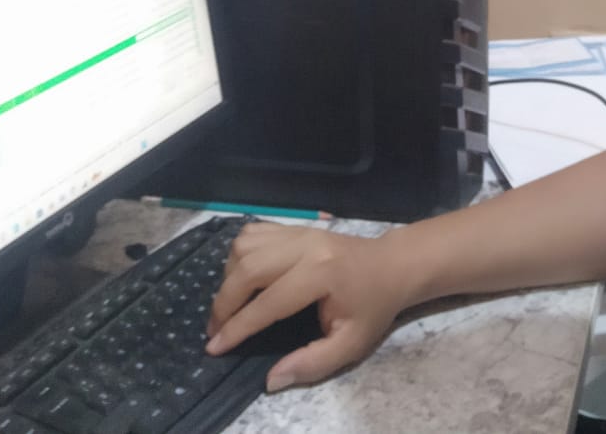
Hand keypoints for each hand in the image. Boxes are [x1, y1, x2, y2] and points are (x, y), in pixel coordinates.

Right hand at [205, 222, 414, 391]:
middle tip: (214, 331)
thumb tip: (271, 379)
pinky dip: (238, 255)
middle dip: (224, 303)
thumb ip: (312, 363)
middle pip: (249, 268)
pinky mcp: (293, 226)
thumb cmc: (372, 306)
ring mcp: (298, 231)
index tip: (214, 347)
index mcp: (321, 274)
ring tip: (229, 306)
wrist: (391, 266)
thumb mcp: (351, 344)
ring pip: (245, 246)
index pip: (268, 302)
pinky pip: (252, 234)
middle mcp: (305, 245)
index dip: (238, 327)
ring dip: (229, 277)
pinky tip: (241, 277)